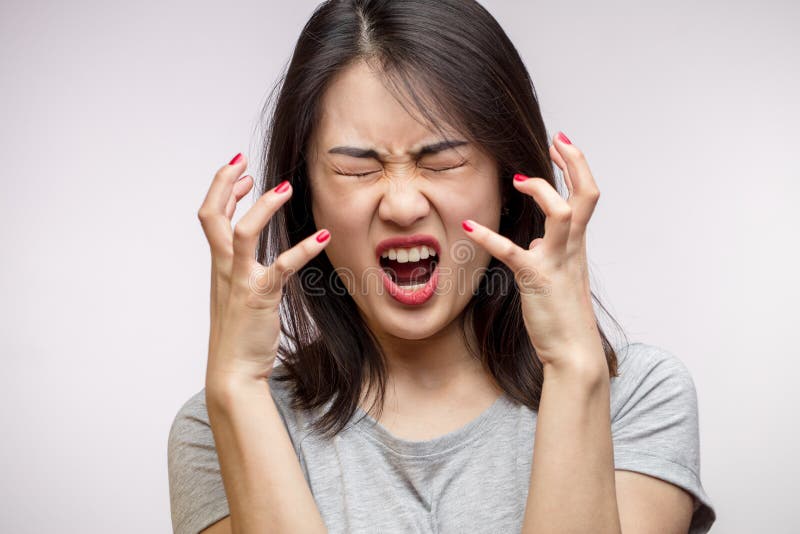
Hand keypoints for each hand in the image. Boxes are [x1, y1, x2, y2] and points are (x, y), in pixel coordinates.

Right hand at [197, 153, 330, 386]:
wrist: (233, 372)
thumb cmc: (239, 335)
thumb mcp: (236, 296)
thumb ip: (242, 272)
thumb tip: (255, 257)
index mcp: (218, 266)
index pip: (210, 218)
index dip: (221, 190)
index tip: (240, 173)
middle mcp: (224, 268)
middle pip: (212, 216)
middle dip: (224, 183)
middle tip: (243, 160)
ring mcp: (240, 281)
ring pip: (242, 233)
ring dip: (263, 207)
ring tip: (286, 187)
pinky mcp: (260, 297)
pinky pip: (281, 266)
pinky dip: (302, 249)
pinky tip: (322, 237)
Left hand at [461, 132, 604, 373]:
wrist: (573, 351)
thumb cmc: (562, 314)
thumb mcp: (558, 275)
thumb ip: (549, 252)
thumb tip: (533, 241)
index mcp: (577, 244)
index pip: (586, 195)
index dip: (577, 167)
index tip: (561, 145)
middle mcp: (573, 247)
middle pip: (587, 195)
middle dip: (574, 163)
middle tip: (556, 140)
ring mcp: (557, 261)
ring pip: (562, 214)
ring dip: (540, 191)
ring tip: (517, 181)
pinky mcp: (536, 279)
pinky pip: (512, 252)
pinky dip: (489, 236)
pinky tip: (468, 227)